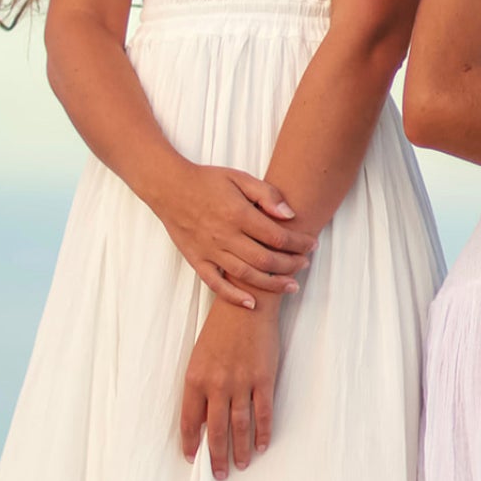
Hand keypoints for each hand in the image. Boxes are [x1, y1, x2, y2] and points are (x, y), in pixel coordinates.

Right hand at [154, 163, 314, 308]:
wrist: (169, 188)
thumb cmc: (207, 181)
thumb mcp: (240, 177)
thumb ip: (266, 194)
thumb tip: (289, 214)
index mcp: (238, 214)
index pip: (276, 236)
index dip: (298, 243)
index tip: (311, 244)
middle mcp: (225, 236)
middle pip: (266, 260)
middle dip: (290, 265)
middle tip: (305, 264)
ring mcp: (210, 251)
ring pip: (246, 275)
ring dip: (272, 283)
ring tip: (291, 286)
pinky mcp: (198, 261)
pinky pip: (216, 284)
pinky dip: (234, 296)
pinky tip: (252, 303)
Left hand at [181, 298, 281, 476]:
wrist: (247, 303)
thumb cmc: (220, 328)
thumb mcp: (200, 356)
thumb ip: (200, 388)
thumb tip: (202, 420)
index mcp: (196, 379)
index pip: (190, 421)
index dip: (191, 443)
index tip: (193, 457)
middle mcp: (217, 385)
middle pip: (216, 431)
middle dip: (217, 457)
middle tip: (219, 475)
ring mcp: (242, 382)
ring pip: (240, 426)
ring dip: (240, 450)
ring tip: (241, 465)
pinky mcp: (263, 378)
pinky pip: (263, 412)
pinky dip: (263, 432)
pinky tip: (262, 445)